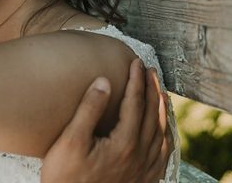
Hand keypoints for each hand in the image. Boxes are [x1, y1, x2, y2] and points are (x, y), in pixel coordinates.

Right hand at [41, 59, 173, 182]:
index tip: (135, 62)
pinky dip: (165, 135)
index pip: (135, 102)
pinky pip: (163, 154)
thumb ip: (89, 109)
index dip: (136, 79)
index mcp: (125, 143)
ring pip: (162, 133)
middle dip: (152, 88)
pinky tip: (162, 130)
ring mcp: (145, 171)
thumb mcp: (70, 142)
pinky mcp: (144, 182)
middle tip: (149, 70)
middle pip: (153, 114)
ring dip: (161, 109)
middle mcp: (140, 156)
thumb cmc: (65, 179)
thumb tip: (105, 80)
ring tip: (159, 92)